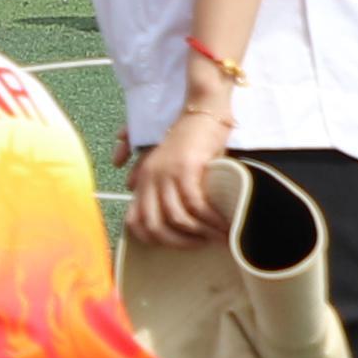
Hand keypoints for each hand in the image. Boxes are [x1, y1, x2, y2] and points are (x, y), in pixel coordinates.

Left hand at [129, 103, 237, 245]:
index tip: (175, 245)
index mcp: (143, 179)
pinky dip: (210, 220)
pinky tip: (224, 226)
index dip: (152, 240)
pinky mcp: (186, 169)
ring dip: (198, 234)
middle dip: (177, 243)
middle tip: (199, 246)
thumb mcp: (170, 163)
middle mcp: (150, 178)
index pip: (133, 221)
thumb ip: (159, 183)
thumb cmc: (192, 139)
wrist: (204, 110)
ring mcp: (166, 173)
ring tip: (217, 238)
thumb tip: (147, 199)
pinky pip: (195, 205)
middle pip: (153, 226)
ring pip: (176, 218)